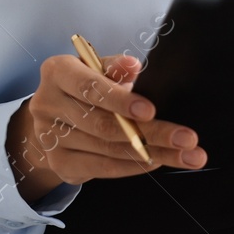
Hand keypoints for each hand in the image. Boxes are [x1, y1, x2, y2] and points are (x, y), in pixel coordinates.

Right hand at [6, 52, 206, 202]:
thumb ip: (114, 67)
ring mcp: (49, 137)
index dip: (120, 100)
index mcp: (57, 71)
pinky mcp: (59, 163)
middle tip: (186, 139)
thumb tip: (132, 65)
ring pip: (107, 149)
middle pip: (103, 124)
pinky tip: (157, 161)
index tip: (151, 110)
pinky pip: (102, 168)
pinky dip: (132, 166)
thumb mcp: (96, 68)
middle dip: (150, 133)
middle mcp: (47, 104)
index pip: (90, 87)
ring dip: (151, 153)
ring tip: (185, 155)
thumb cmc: (82, 87)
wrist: (52, 119)